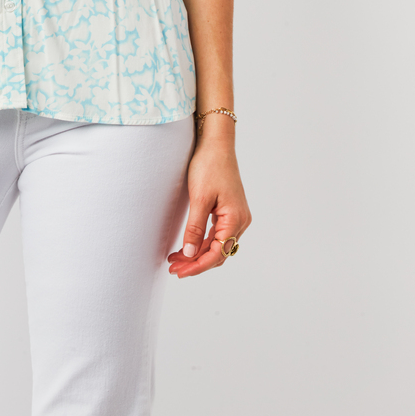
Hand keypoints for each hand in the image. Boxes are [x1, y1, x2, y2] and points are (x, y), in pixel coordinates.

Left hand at [167, 131, 251, 277]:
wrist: (216, 143)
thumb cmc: (209, 166)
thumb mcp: (199, 198)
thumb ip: (195, 228)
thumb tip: (189, 253)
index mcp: (235, 219)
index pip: (217, 254)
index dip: (197, 266)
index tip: (179, 272)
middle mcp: (240, 221)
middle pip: (218, 253)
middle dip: (196, 262)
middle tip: (173, 268)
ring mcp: (237, 216)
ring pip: (217, 245)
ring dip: (198, 253)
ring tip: (176, 259)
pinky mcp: (230, 211)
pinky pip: (217, 234)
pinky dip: (202, 242)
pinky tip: (188, 245)